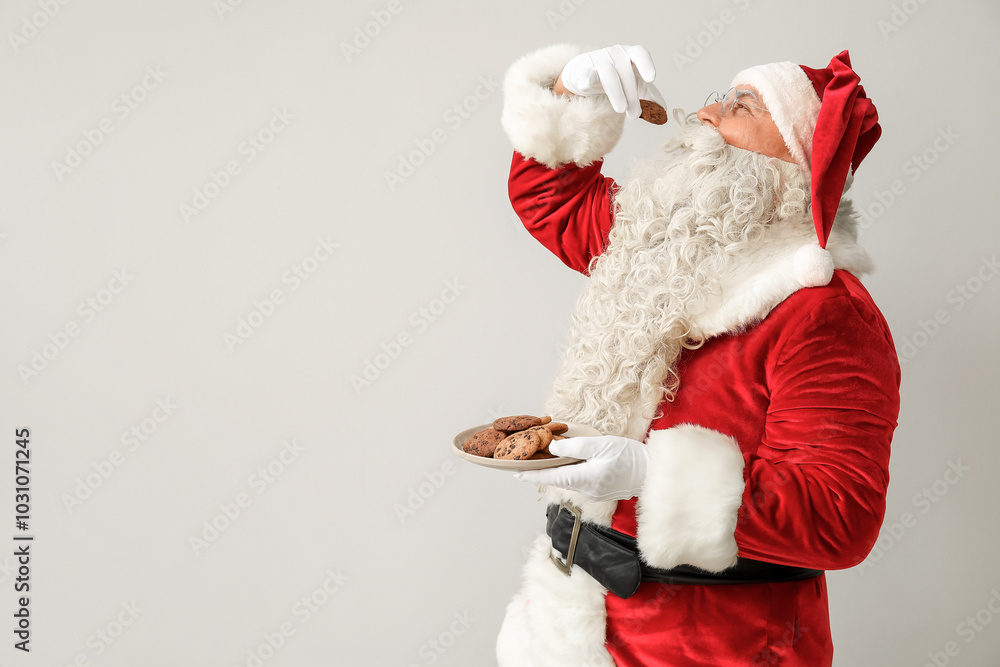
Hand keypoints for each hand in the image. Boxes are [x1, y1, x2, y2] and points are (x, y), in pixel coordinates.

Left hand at [513, 436, 649, 501]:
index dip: (532, 475)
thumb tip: (553, 448)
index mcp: (585, 479)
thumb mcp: (601, 445)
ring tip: (542, 461)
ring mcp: (594, 494)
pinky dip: (570, 473)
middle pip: (558, 480)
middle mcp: (587, 491)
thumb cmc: (630, 457)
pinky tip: (568, 464)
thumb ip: (575, 447)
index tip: (516, 473)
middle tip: (525, 463)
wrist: (653, 472)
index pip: (552, 477)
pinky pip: (579, 482)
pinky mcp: (601, 492)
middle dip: (541, 472)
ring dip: (556, 472)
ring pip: (568, 481)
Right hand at [558, 45, 664, 119]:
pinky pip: (586, 74)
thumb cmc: (616, 77)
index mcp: (630, 55)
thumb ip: (649, 96)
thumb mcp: (634, 84)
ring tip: (622, 110)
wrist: (586, 73)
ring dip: (617, 93)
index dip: (646, 64)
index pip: (640, 53)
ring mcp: (598, 60)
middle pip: (626, 74)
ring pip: (609, 75)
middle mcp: (615, 54)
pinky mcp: (583, 70)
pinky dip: (586, 78)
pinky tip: (586, 85)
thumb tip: (663, 111)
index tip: (652, 78)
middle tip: (635, 115)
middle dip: (633, 96)